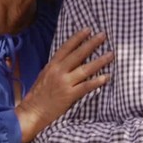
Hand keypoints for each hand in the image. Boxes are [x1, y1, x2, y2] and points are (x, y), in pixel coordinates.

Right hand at [17, 28, 113, 142]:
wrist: (32, 112)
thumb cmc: (37, 95)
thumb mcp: (44, 76)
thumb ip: (55, 67)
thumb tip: (67, 59)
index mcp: (51, 66)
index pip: (66, 47)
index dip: (77, 38)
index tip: (88, 29)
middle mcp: (58, 71)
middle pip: (78, 54)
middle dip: (92, 44)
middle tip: (103, 35)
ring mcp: (64, 83)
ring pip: (85, 69)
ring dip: (100, 61)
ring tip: (111, 54)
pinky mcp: (69, 95)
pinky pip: (86, 86)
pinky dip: (97, 81)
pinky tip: (106, 77)